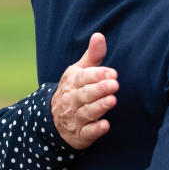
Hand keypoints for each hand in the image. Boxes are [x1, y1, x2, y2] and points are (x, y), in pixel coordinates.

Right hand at [52, 32, 118, 149]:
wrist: (53, 120)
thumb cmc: (74, 90)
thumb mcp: (80, 71)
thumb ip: (93, 56)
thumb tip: (99, 35)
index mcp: (72, 82)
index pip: (83, 78)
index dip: (97, 75)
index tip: (112, 73)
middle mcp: (71, 100)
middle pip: (84, 94)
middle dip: (99, 89)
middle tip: (114, 84)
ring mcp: (74, 118)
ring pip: (86, 112)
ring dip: (99, 107)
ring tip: (112, 100)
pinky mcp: (80, 135)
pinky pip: (87, 133)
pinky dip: (95, 130)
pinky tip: (105, 125)